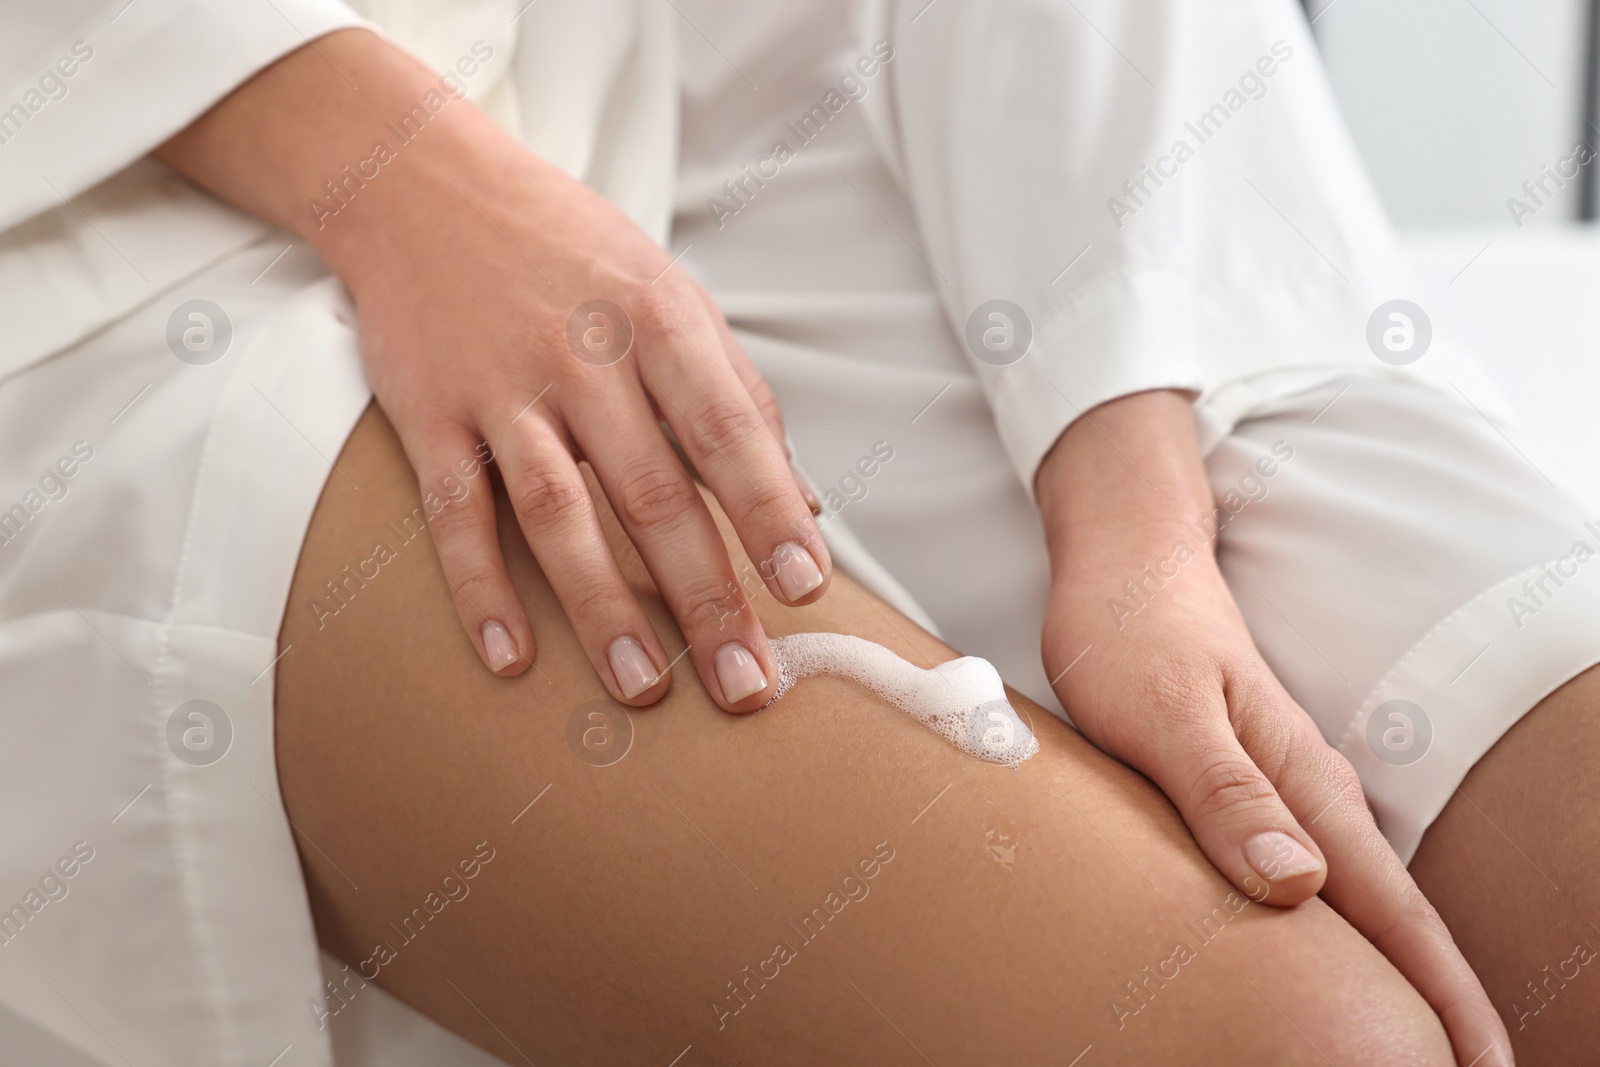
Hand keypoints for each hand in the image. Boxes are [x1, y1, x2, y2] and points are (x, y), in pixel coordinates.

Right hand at [156, 30, 827, 708]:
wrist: (423, 185)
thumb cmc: (571, 252)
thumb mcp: (670, 294)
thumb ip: (738, 394)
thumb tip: (805, 502)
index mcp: (659, 320)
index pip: (729, 430)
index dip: (769, 512)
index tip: (806, 590)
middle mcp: (583, 356)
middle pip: (653, 493)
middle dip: (705, 596)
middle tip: (745, 686)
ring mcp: (502, 388)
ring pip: (558, 513)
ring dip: (602, 609)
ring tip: (642, 691)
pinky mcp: (429, 413)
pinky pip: (456, 512)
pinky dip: (479, 587)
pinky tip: (510, 659)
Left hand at [1037, 390, 1509, 1065]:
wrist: (1124, 560)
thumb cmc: (1135, 633)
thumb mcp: (1166, 714)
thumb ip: (1226, 795)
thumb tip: (1298, 886)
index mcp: (1303, 783)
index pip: (1391, 908)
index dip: (1439, 992)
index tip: (1483, 1064)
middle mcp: (1309, 792)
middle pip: (1391, 914)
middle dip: (1433, 999)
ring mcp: (1286, 787)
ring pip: (1357, 896)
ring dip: (1390, 967)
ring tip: (1413, 1035)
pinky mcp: (1252, 785)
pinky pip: (1312, 870)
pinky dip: (1337, 925)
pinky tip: (1323, 955)